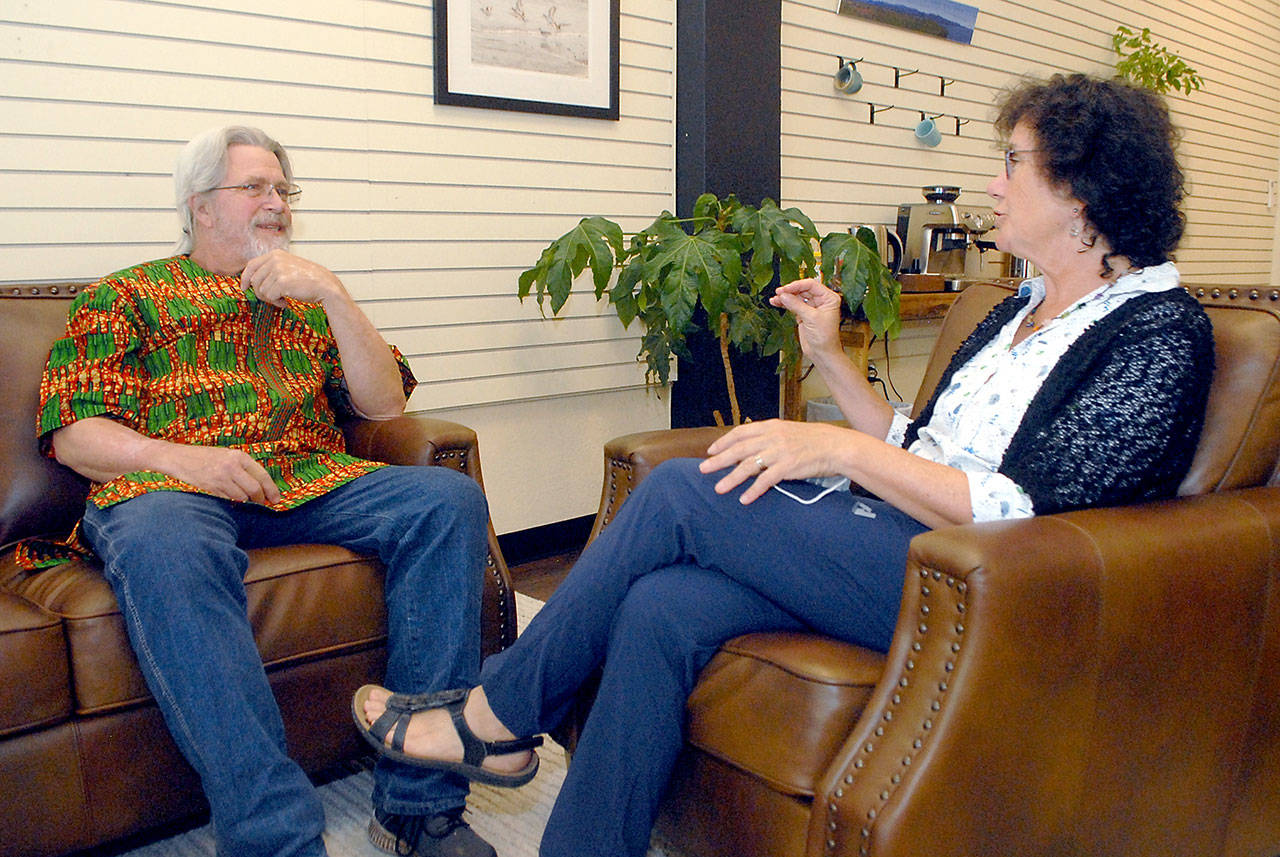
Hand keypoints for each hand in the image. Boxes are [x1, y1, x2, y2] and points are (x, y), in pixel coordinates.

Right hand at [156, 443, 281, 505]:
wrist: (178, 457)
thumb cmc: (204, 457)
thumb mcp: (226, 456)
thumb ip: (243, 468)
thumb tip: (261, 486)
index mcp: (239, 456)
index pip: (262, 475)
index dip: (271, 489)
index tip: (276, 499)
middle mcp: (231, 466)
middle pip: (255, 489)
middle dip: (260, 499)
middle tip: (262, 503)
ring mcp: (221, 477)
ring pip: (242, 497)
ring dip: (245, 501)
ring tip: (243, 498)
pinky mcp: (211, 487)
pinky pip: (228, 499)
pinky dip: (232, 501)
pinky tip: (230, 497)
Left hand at [241, 250, 343, 307]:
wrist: (325, 285)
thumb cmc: (308, 279)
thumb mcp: (287, 267)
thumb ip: (271, 269)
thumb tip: (250, 281)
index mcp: (275, 254)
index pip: (251, 265)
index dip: (244, 278)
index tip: (243, 287)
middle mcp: (275, 259)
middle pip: (254, 280)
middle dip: (261, 293)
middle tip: (274, 298)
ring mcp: (278, 270)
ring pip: (261, 290)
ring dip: (271, 299)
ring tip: (283, 298)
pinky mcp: (282, 282)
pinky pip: (270, 296)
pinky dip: (277, 302)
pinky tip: (287, 301)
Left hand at [699, 419, 855, 504]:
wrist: (836, 446)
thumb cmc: (813, 440)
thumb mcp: (788, 431)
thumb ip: (770, 437)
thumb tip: (751, 446)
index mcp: (771, 426)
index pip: (741, 432)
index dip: (724, 441)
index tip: (711, 450)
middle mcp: (772, 437)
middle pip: (739, 449)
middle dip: (719, 460)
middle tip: (703, 469)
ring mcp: (780, 452)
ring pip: (749, 465)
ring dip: (732, 478)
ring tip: (719, 488)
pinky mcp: (788, 467)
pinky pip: (766, 480)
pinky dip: (754, 490)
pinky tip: (744, 499)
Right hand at [770, 277, 842, 357]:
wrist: (822, 353)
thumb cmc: (825, 337)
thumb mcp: (811, 318)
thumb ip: (796, 305)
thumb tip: (784, 295)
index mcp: (828, 298)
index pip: (811, 285)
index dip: (797, 285)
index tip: (786, 289)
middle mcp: (821, 301)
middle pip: (803, 289)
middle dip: (790, 291)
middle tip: (779, 293)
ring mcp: (812, 307)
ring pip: (796, 297)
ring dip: (785, 297)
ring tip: (775, 298)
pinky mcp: (804, 314)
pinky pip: (793, 305)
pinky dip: (785, 304)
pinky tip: (776, 303)